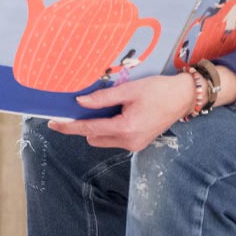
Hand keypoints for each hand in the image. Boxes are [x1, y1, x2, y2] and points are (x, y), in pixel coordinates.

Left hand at [48, 74, 193, 152]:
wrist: (183, 98)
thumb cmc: (159, 90)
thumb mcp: (129, 90)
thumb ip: (103, 98)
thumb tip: (80, 102)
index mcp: (126, 128)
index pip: (89, 128)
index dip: (69, 126)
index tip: (53, 124)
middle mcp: (129, 142)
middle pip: (93, 136)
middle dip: (86, 124)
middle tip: (86, 106)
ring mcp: (135, 145)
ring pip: (103, 139)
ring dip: (99, 126)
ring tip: (111, 107)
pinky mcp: (138, 144)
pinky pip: (115, 138)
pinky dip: (110, 128)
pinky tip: (118, 113)